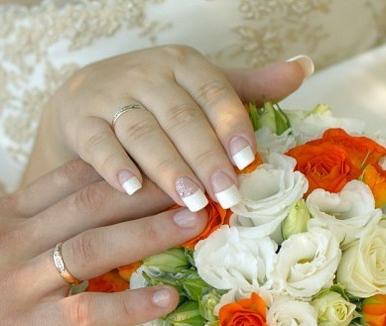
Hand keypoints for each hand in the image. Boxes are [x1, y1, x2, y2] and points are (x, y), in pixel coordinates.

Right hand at [0, 160, 208, 325]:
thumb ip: (29, 227)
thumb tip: (82, 214)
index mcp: (3, 215)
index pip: (70, 177)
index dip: (124, 165)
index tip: (168, 159)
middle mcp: (11, 239)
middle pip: (91, 203)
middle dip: (149, 191)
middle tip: (199, 184)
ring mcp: (17, 282)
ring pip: (93, 247)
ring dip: (149, 234)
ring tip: (194, 225)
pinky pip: (86, 310)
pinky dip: (130, 304)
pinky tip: (166, 299)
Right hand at [25, 46, 312, 209]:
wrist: (84, 97)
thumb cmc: (153, 100)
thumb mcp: (197, 88)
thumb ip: (246, 88)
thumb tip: (304, 68)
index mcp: (183, 65)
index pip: (212, 93)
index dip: (231, 125)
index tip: (248, 161)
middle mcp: (147, 75)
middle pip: (180, 117)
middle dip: (204, 157)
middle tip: (225, 195)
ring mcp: (110, 96)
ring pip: (142, 132)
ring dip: (167, 167)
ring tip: (190, 199)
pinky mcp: (81, 121)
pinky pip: (98, 144)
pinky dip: (113, 165)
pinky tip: (131, 189)